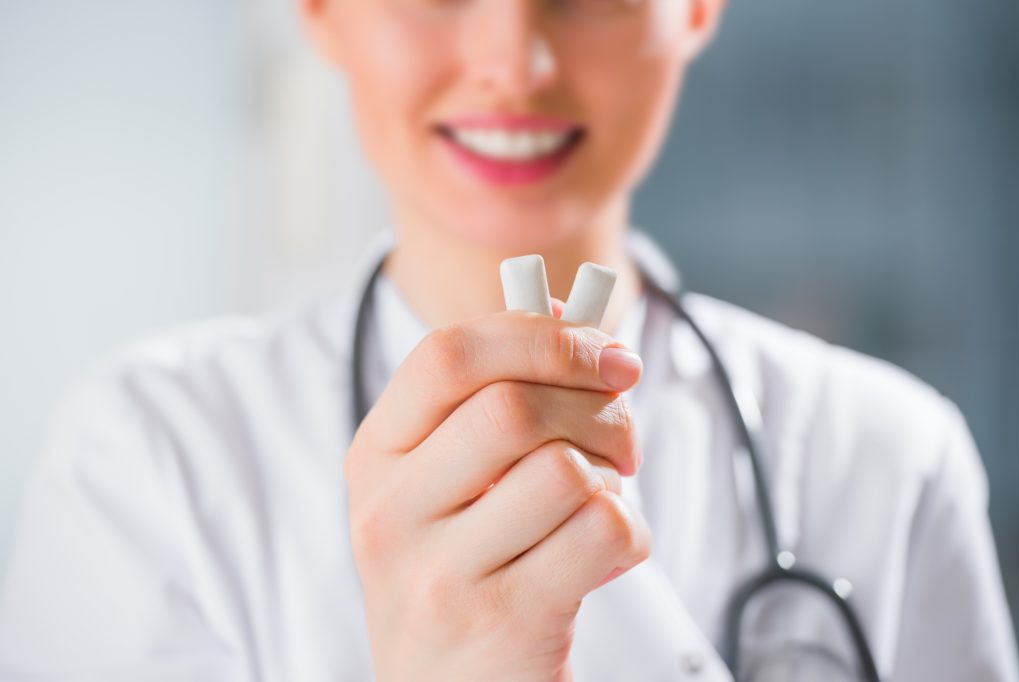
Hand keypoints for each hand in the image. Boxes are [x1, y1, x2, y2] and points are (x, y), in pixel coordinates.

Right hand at [345, 307, 650, 681]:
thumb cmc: (463, 567)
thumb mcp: (451, 479)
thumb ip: (498, 389)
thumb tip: (562, 308)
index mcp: (376, 456)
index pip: (449, 354)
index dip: (540, 335)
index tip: (604, 353)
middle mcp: (392, 512)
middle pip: (514, 406)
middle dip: (596, 406)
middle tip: (622, 434)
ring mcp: (440, 573)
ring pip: (563, 470)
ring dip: (611, 476)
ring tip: (600, 500)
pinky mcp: (504, 622)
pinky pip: (601, 532)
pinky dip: (630, 531)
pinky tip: (605, 554)